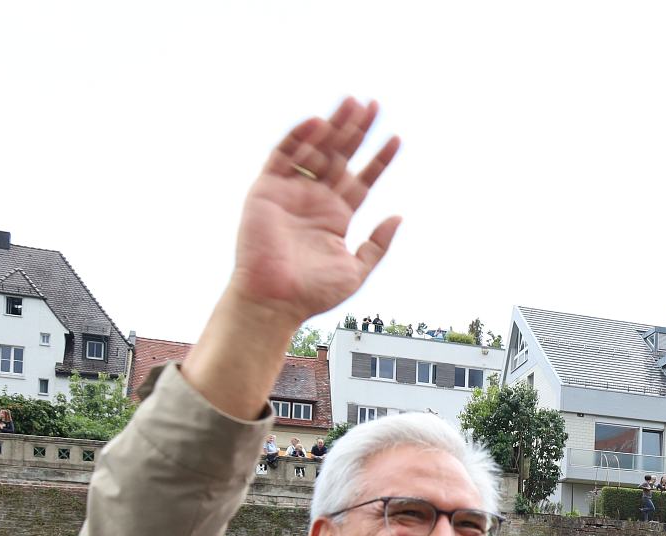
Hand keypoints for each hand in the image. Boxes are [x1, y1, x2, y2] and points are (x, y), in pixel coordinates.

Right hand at [227, 98, 401, 328]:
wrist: (274, 301)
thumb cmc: (313, 292)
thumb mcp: (356, 269)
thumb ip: (377, 244)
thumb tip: (399, 217)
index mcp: (336, 215)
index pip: (362, 179)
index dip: (379, 159)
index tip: (396, 139)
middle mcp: (315, 199)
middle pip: (340, 156)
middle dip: (357, 132)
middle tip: (373, 105)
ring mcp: (291, 192)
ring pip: (315, 150)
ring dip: (333, 127)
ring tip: (352, 105)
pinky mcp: (266, 189)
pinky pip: (282, 156)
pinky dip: (298, 139)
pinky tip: (318, 124)